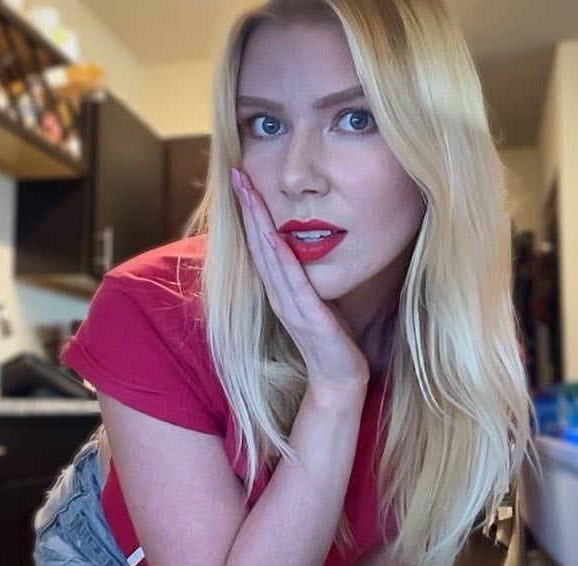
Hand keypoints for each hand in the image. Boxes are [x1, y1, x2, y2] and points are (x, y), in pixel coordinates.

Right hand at [230, 168, 368, 390]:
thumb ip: (306, 276)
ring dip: (257, 224)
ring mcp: (291, 307)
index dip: (250, 211)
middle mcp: (279, 295)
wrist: (340, 378)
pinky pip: (292, 283)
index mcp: (280, 289)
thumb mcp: (316, 299)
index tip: (242, 179)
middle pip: (257, 244)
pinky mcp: (308, 319)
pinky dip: (280, 259)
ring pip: (269, 258)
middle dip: (247, 207)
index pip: (260, 243)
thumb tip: (304, 246)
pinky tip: (273, 237)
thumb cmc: (332, 339)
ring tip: (249, 193)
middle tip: (236, 174)